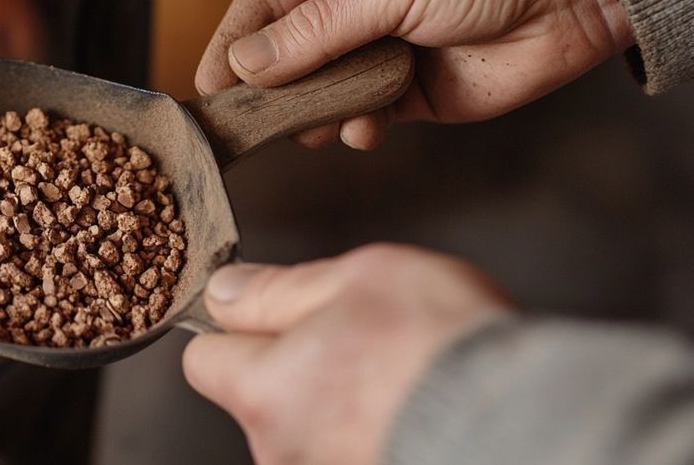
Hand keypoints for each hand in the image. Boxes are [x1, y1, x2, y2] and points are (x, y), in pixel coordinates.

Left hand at [182, 244, 510, 464]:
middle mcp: (279, 452)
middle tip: (362, 340)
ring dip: (341, 404)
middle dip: (298, 367)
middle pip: (261, 397)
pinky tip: (416, 416)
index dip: (238, 327)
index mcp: (262, 390)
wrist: (523, 426)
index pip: (204, 358)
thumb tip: (224, 291)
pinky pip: (349, 448)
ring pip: (309, 428)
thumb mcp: (359, 278)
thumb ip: (279, 289)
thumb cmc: (440, 348)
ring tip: (402, 382)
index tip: (276, 313)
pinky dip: (373, 432)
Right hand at [195, 0, 632, 148]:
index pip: (263, 6)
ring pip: (320, 96)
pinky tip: (367, 128)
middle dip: (265, 90)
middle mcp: (352, 13)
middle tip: (248, 124)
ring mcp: (381, 57)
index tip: (207, 86)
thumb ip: (317, 30)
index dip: (229, 43)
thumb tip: (245, 64)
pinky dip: (355, 129)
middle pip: (284, 57)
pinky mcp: (411, 97)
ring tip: (311, 127)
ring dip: (310, 115)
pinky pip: (362, 120)